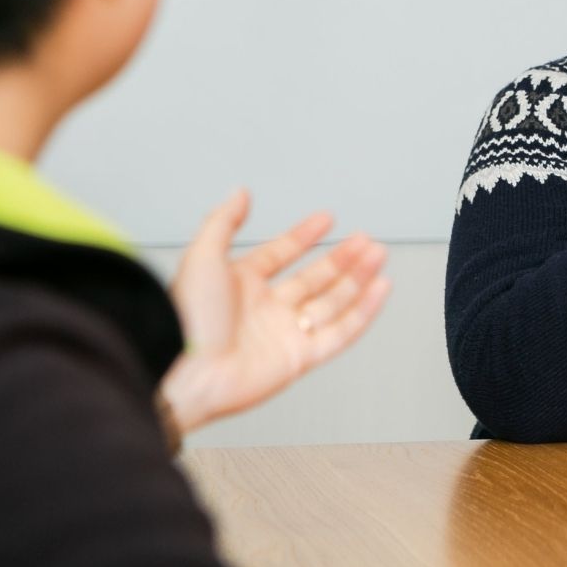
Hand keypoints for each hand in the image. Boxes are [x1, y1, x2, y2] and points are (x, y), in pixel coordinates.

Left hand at [160, 189, 389, 433]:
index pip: (281, 254)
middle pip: (314, 278)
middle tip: (365, 240)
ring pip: (333, 301)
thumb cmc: (187, 320)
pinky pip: (341, 332)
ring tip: (378, 255)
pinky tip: (379, 289)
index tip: (326, 219)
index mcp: (241, 285)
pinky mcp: (301, 358)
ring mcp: (286, 333)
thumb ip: (222, 222)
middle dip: (342, 257)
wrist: (187, 373)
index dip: (304, 235)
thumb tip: (239, 193)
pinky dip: (364, 311)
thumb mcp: (202, 257)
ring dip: (358, 278)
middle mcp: (266, 309)